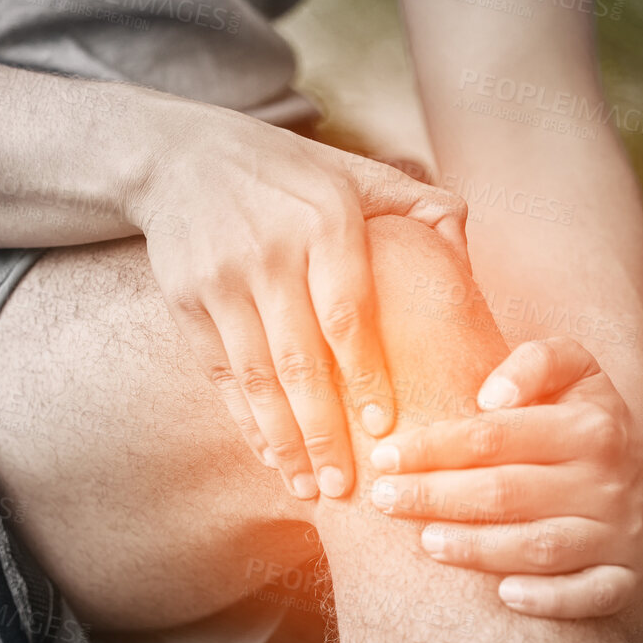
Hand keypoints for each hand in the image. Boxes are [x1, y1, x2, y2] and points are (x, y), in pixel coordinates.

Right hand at [136, 103, 466, 500]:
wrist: (178, 156)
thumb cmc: (286, 172)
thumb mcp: (350, 170)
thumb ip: (415, 205)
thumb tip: (465, 250)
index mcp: (323, 220)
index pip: (347, 312)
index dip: (366, 374)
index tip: (384, 426)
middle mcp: (270, 252)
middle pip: (299, 359)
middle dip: (323, 430)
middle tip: (348, 486)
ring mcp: (223, 279)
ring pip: (256, 377)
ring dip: (283, 440)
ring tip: (310, 486)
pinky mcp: (186, 301)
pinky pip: (221, 374)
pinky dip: (245, 421)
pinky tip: (270, 456)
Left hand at [366, 336, 642, 616]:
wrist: (642, 463)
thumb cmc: (578, 412)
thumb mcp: (570, 366)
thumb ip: (534, 362)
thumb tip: (492, 397)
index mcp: (593, 426)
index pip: (496, 438)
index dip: (434, 447)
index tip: (385, 455)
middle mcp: (611, 482)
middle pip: (508, 493)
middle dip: (438, 497)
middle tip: (385, 499)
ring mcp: (620, 532)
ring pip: (540, 547)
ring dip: (478, 548)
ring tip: (426, 541)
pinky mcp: (627, 575)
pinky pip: (592, 595)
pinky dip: (550, 599)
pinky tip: (503, 595)